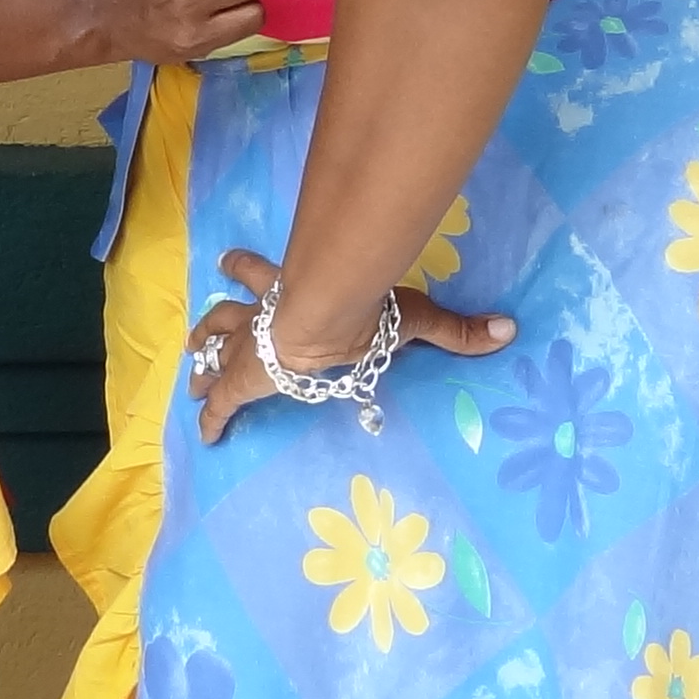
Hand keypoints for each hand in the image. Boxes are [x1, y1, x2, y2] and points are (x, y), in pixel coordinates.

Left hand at [183, 245, 512, 444]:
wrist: (318, 319)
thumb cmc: (358, 311)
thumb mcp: (409, 317)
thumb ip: (454, 329)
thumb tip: (507, 328)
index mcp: (291, 292)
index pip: (261, 275)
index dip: (245, 268)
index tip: (227, 262)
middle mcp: (261, 314)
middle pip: (225, 313)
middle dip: (211, 323)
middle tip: (193, 335)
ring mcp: (248, 347)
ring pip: (211, 350)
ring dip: (202, 363)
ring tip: (191, 376)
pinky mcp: (242, 382)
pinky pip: (221, 406)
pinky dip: (212, 421)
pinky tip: (205, 436)